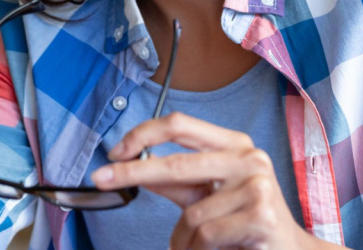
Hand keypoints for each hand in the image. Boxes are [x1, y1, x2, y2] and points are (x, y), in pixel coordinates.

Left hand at [89, 112, 321, 249]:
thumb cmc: (244, 223)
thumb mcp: (208, 194)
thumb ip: (175, 180)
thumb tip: (130, 165)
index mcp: (233, 143)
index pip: (179, 125)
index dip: (143, 134)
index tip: (115, 152)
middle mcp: (248, 157)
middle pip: (175, 162)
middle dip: (132, 173)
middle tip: (101, 178)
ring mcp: (257, 184)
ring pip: (190, 212)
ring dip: (181, 238)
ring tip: (191, 246)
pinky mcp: (260, 215)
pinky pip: (205, 234)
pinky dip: (196, 248)